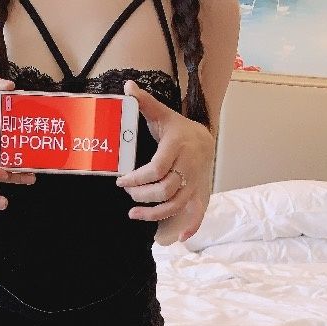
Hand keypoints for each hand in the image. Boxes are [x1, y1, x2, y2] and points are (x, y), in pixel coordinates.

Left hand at [116, 79, 214, 241]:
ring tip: (133, 214)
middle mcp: (189, 166)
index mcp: (177, 146)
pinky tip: (178, 239)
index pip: (157, 168)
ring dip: (154, 214)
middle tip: (128, 194)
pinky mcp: (200, 193)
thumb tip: (127, 86)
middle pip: (166, 189)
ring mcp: (195, 182)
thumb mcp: (162, 115)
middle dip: (143, 195)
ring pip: (177, 203)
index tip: (121, 181)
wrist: (205, 137)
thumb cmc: (177, 128)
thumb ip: (144, 103)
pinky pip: (198, 213)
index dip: (137, 178)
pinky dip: (191, 227)